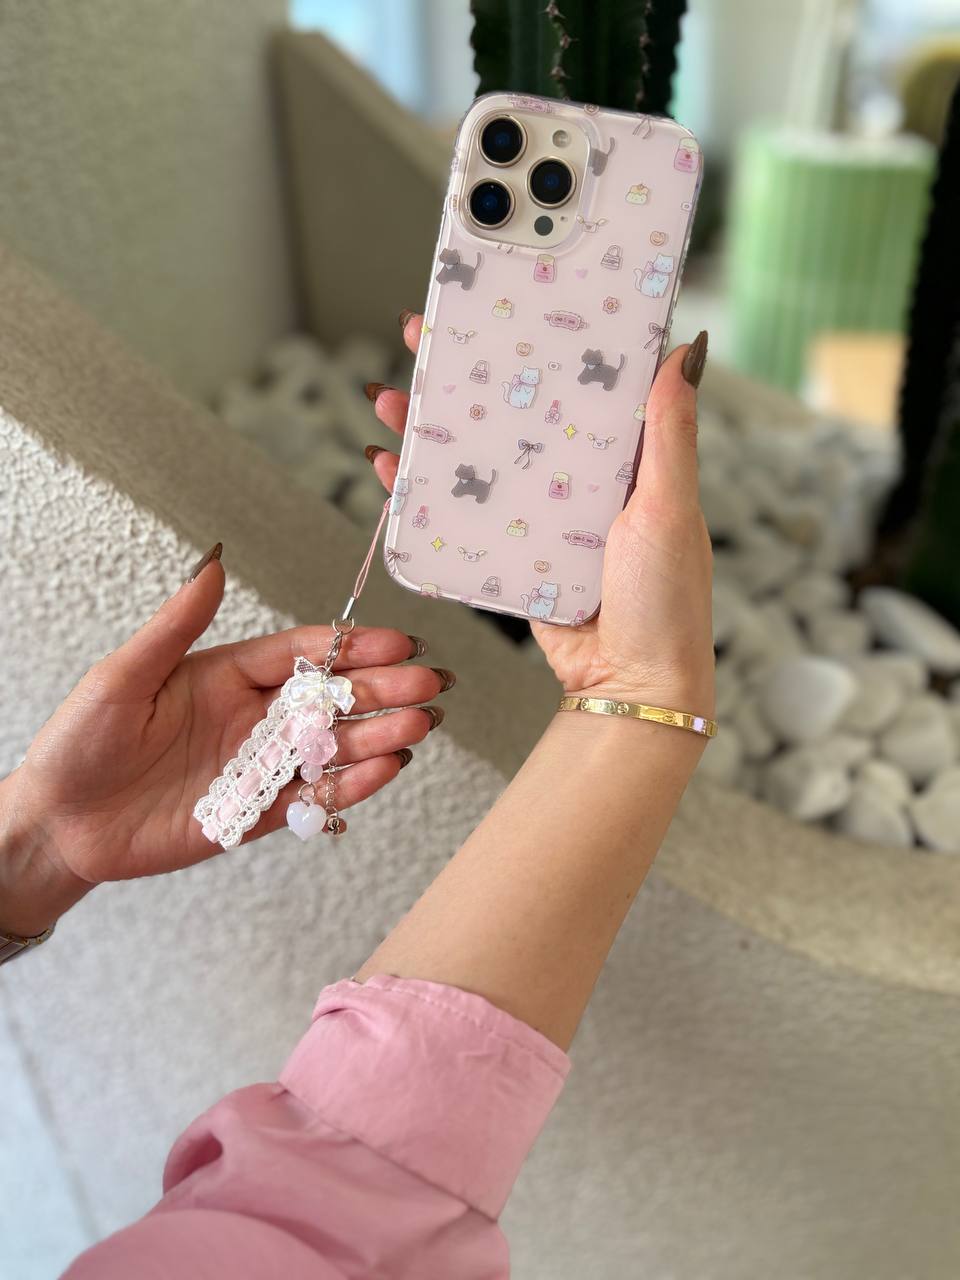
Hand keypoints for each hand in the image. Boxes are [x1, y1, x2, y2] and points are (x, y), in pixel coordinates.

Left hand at [1, 547, 450, 934]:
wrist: (60, 823)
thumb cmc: (79, 742)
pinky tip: (384, 770)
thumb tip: (211, 562)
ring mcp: (257, 766)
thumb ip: (175, 625)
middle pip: (330, 699)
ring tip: (419, 727)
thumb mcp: (123, 676)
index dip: (351, 647)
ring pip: (331, 748)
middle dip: (381, 690)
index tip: (396, 641)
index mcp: (227, 675)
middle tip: (429, 684)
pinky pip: (312, 798)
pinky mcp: (254, 814)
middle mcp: (251, 716)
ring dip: (377, 737)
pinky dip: (349, 787)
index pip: (302, 654)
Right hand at [366, 313, 712, 712]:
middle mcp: (581, 481)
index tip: (501, 303)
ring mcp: (543, 520)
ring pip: (481, 460)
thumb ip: (668, 432)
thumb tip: (682, 348)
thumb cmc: (666, 600)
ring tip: (391, 398)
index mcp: (625, 458)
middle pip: (514, 413)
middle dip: (466, 376)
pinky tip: (392, 471)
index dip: (540, 340)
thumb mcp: (669, 506)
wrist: (631, 689)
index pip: (577, 382)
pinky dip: (426, 495)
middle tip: (423, 337)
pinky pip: (466, 517)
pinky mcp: (514, 558)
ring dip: (433, 430)